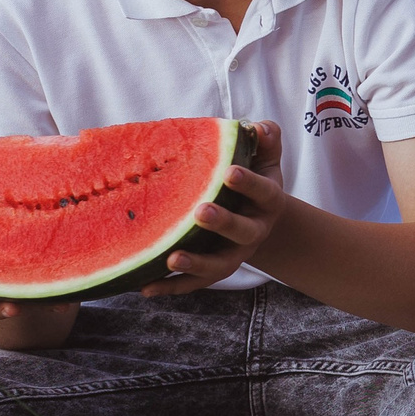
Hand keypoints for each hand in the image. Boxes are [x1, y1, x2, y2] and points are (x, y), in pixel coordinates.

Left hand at [138, 119, 287, 293]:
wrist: (257, 219)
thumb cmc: (253, 182)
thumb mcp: (265, 160)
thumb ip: (265, 141)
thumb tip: (258, 128)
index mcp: (268, 202)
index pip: (263, 192)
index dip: (249, 183)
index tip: (229, 171)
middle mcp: (254, 232)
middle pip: (243, 232)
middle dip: (223, 223)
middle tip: (201, 212)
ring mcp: (234, 255)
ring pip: (219, 265)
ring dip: (196, 263)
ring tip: (172, 257)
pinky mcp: (214, 271)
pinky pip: (194, 283)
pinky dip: (171, 286)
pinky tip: (146, 287)